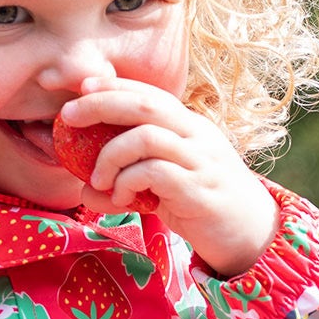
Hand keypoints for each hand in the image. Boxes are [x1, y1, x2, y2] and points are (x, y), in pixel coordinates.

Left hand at [61, 78, 277, 275]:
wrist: (250, 233)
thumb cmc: (203, 205)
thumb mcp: (162, 188)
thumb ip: (127, 183)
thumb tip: (85, 188)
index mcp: (189, 126)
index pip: (149, 93)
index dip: (113, 85)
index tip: (81, 86)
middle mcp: (197, 135)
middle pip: (144, 104)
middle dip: (101, 103)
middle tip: (68, 116)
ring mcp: (200, 160)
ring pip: (146, 136)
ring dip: (110, 155)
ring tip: (99, 179)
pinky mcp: (198, 189)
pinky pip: (154, 172)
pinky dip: (126, 182)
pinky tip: (120, 199)